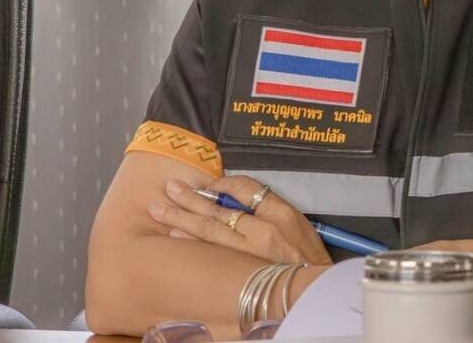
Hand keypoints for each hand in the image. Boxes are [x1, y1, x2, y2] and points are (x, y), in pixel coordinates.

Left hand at [148, 175, 331, 265]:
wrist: (311, 289)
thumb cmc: (306, 255)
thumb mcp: (297, 222)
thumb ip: (268, 209)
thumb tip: (233, 198)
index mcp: (280, 214)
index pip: (246, 189)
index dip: (223, 183)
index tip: (209, 184)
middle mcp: (263, 231)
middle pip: (220, 209)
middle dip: (192, 198)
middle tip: (170, 188)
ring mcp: (249, 254)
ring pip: (210, 230)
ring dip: (183, 218)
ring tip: (161, 209)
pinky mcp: (241, 271)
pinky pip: (210, 252)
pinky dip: (192, 242)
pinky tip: (175, 235)